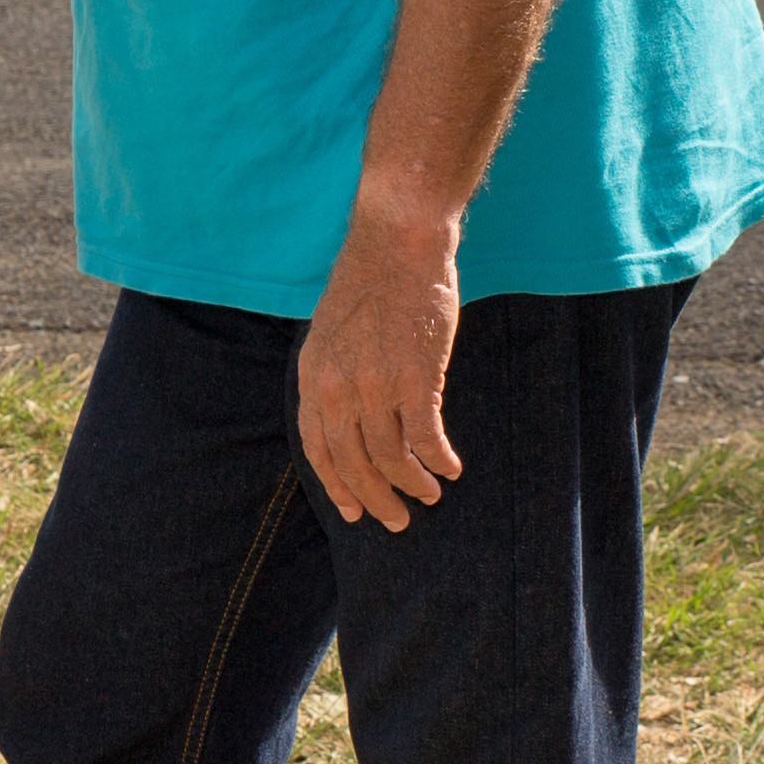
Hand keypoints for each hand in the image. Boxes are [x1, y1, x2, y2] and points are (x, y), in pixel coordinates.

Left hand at [295, 206, 464, 530]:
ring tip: (431, 495)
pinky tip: (452, 469)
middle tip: (396, 521)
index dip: (337, 484)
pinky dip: (439, 460)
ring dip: (413, 484)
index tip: (353, 510)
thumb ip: (333, 374)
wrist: (397, 243)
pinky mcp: (416, 379)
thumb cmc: (369, 282)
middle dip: (376, 498)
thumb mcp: (329, 331)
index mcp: (312, 375)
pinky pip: (426, 438)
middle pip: (353, 462)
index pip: (317, 448)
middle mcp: (336, 386)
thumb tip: (347, 415)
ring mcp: (375, 385)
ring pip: (391, 457)